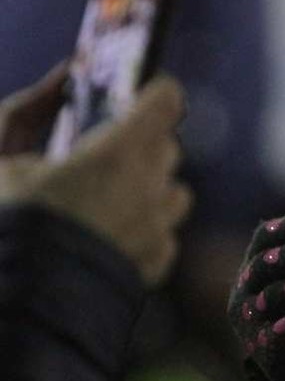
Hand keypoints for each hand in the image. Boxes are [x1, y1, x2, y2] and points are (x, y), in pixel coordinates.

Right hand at [0, 71, 192, 284]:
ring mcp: (158, 228)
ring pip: (173, 192)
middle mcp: (149, 188)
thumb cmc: (2, 224)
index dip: (152, 95)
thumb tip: (64, 73)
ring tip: (103, 202)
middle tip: (99, 157)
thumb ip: (27, 110)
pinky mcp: (156, 264)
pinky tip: (104, 239)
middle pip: (167, 147)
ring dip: (148, 189)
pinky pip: (164, 234)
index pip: (165, 101)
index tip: (134, 97)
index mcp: (117, 154)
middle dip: (140, 145)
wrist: (10, 307)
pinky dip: (143, 231)